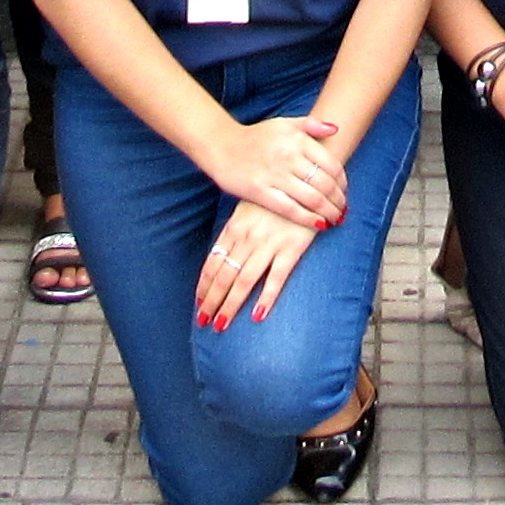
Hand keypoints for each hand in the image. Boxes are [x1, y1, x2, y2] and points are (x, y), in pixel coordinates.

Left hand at [197, 203, 318, 328]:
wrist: (306, 180)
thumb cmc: (276, 196)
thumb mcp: (248, 208)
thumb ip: (236, 230)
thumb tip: (223, 254)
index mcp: (235, 228)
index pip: (213, 262)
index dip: (204, 285)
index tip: (199, 302)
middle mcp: (248, 238)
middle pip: (224, 275)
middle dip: (212, 300)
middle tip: (203, 321)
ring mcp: (269, 244)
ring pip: (244, 281)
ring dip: (230, 304)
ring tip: (221, 324)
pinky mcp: (291, 248)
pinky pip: (276, 278)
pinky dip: (266, 297)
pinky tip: (257, 315)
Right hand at [202, 112, 347, 229]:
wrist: (221, 146)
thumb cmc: (256, 136)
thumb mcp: (284, 123)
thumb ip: (311, 124)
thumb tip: (336, 129)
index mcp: (297, 140)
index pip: (332, 165)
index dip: (343, 182)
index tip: (344, 191)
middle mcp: (289, 157)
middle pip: (325, 184)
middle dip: (338, 200)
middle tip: (342, 209)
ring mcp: (275, 176)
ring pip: (312, 199)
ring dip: (329, 212)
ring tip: (335, 219)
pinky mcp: (261, 192)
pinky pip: (291, 209)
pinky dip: (308, 219)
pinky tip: (318, 224)